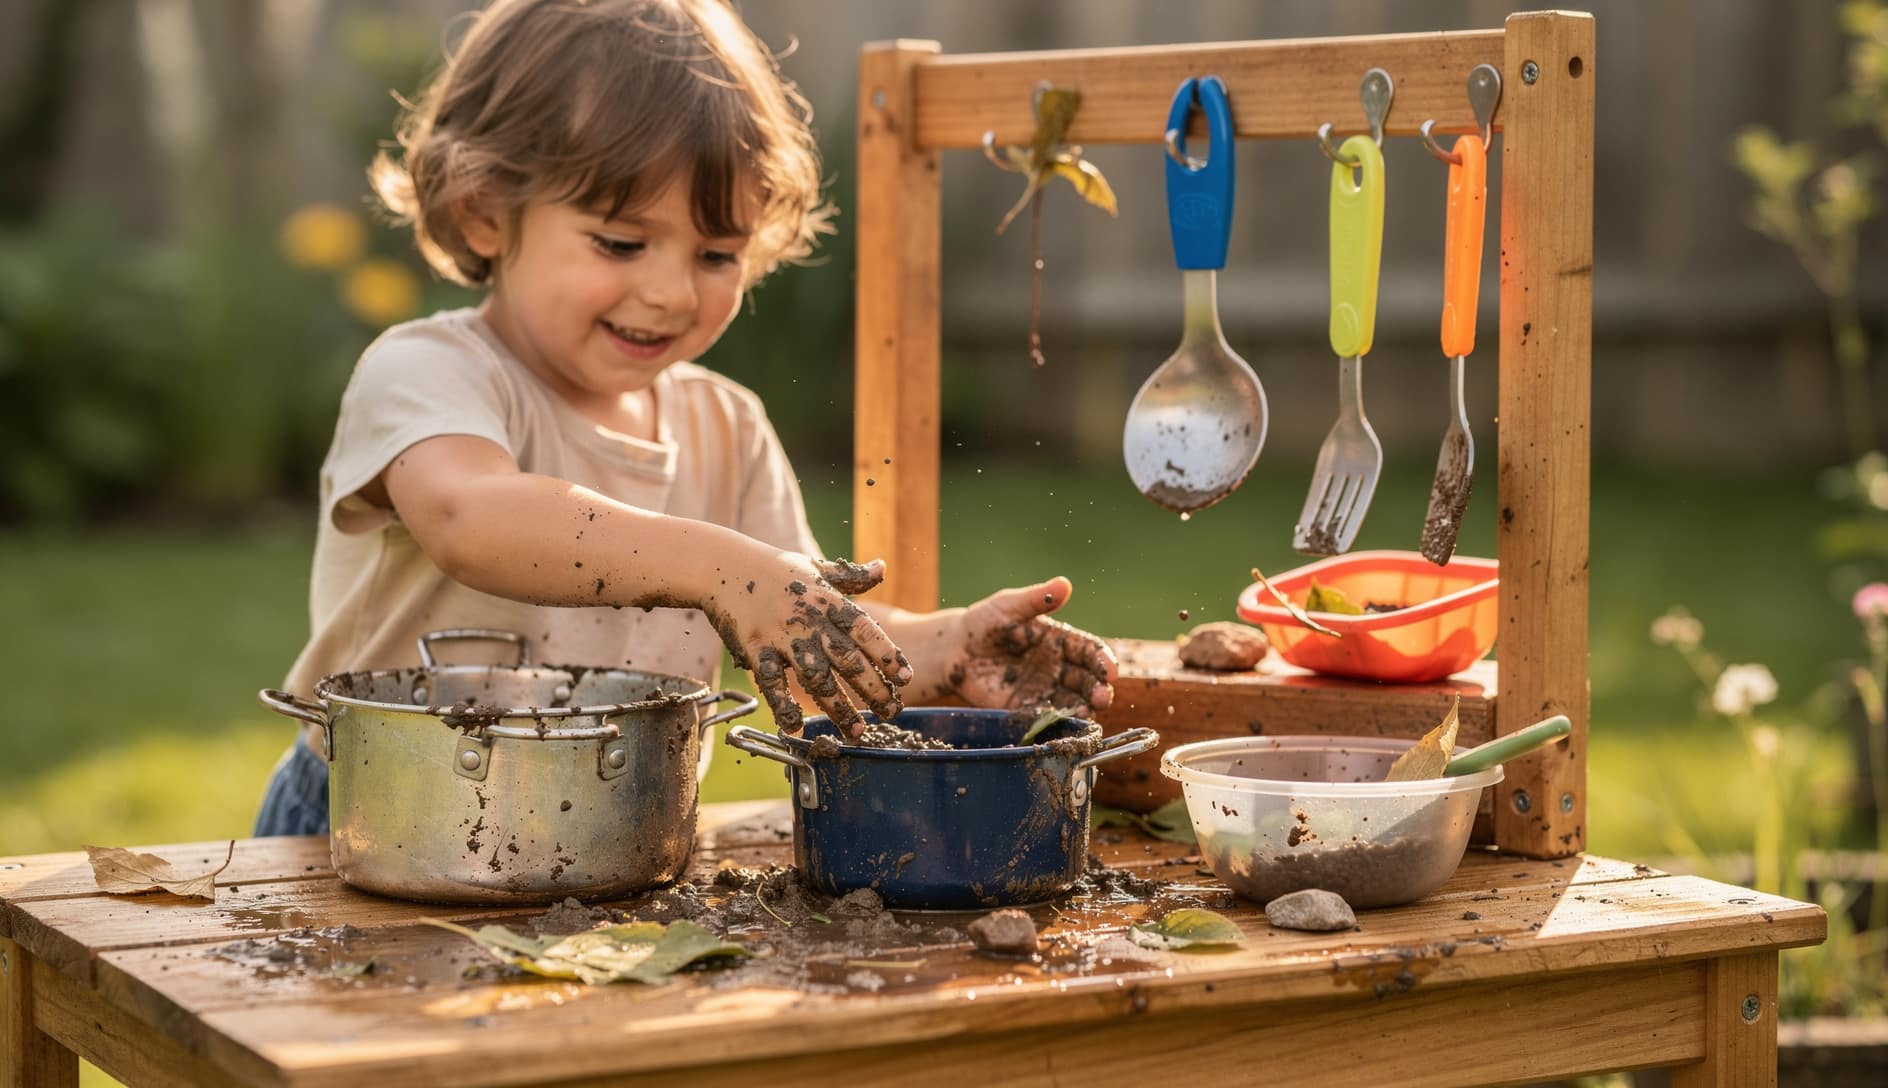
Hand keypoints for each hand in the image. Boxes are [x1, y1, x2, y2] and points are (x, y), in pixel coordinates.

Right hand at [705, 553, 909, 736]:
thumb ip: (851, 575)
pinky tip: (796, 728)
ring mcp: (782, 636)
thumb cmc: (774, 568)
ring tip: (856, 732)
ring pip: (816, 678)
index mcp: (828, 601)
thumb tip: (883, 567)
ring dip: (838, 708)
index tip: (905, 678)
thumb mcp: (817, 567)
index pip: (866, 631)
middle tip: (892, 713)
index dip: (888, 654)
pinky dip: (784, 707)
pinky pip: (773, 683)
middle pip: (848, 660)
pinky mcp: (756, 649)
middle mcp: (810, 621)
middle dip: (872, 690)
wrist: (723, 565)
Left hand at [943, 576, 1115, 714]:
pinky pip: (1047, 717)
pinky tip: (1067, 725)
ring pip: (1072, 701)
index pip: (1088, 650)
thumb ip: (1036, 599)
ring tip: (1089, 714)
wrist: (954, 651)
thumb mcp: (1008, 606)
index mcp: (1058, 640)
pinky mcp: (1026, 708)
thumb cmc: (983, 622)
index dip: (1102, 659)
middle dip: (1097, 688)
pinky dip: (1060, 722)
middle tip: (1101, 697)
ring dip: (1084, 709)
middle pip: (1086, 679)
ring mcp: (1043, 689)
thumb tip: (1064, 584)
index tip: (1111, 670)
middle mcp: (1057, 666)